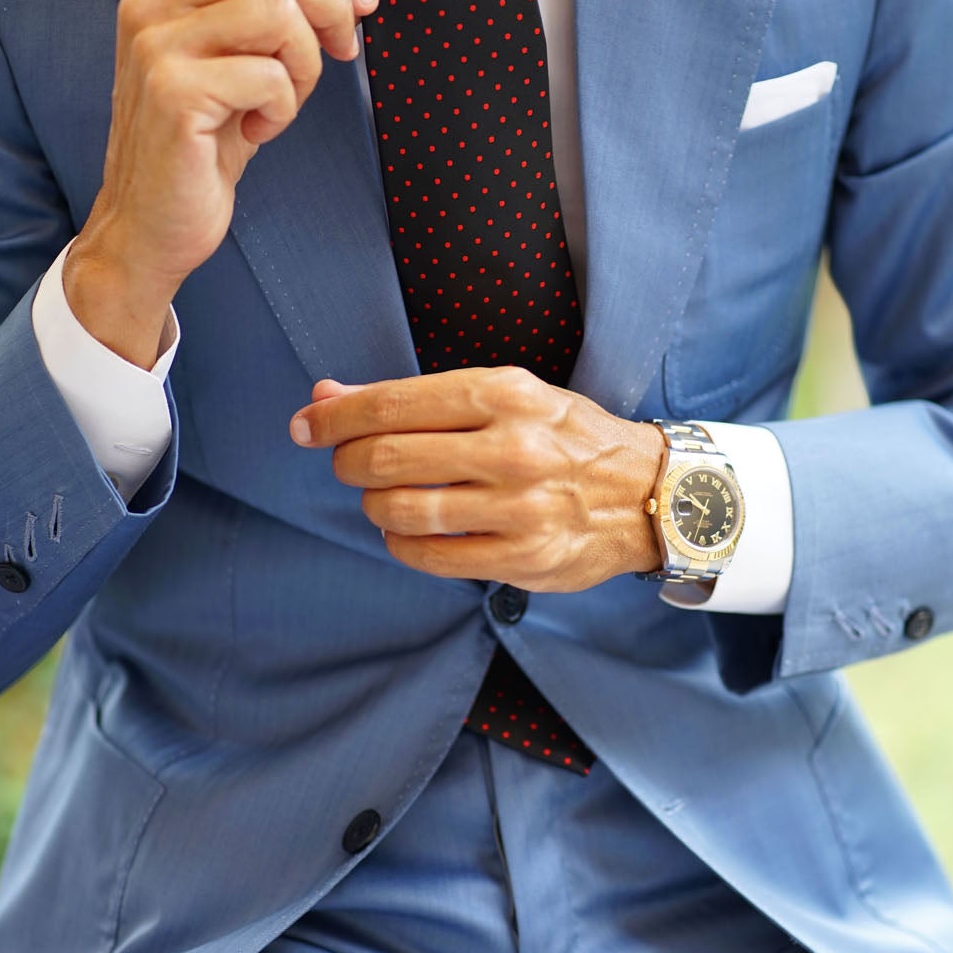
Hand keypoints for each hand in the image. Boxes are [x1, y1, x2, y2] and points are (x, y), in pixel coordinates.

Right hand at [65, 0, 378, 367]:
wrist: (151, 226)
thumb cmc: (201, 147)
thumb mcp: (236, 61)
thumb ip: (273, 10)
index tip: (359, 6)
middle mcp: (147, 4)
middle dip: (331, 8)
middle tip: (342, 54)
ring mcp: (156, 46)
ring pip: (280, 15)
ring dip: (304, 68)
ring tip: (278, 105)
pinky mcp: (175, 93)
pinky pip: (272, 77)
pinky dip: (282, 110)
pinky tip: (254, 133)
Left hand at [290, 368, 664, 591]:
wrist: (647, 494)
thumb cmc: (563, 439)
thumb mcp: (502, 397)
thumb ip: (415, 399)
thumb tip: (325, 397)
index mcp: (506, 394)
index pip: (393, 404)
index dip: (335, 417)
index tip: (305, 426)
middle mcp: (514, 448)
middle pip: (386, 458)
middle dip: (347, 462)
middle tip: (348, 464)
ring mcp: (520, 508)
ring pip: (400, 510)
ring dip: (373, 504)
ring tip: (382, 497)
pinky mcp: (522, 558)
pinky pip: (427, 555)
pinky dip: (399, 543)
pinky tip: (406, 530)